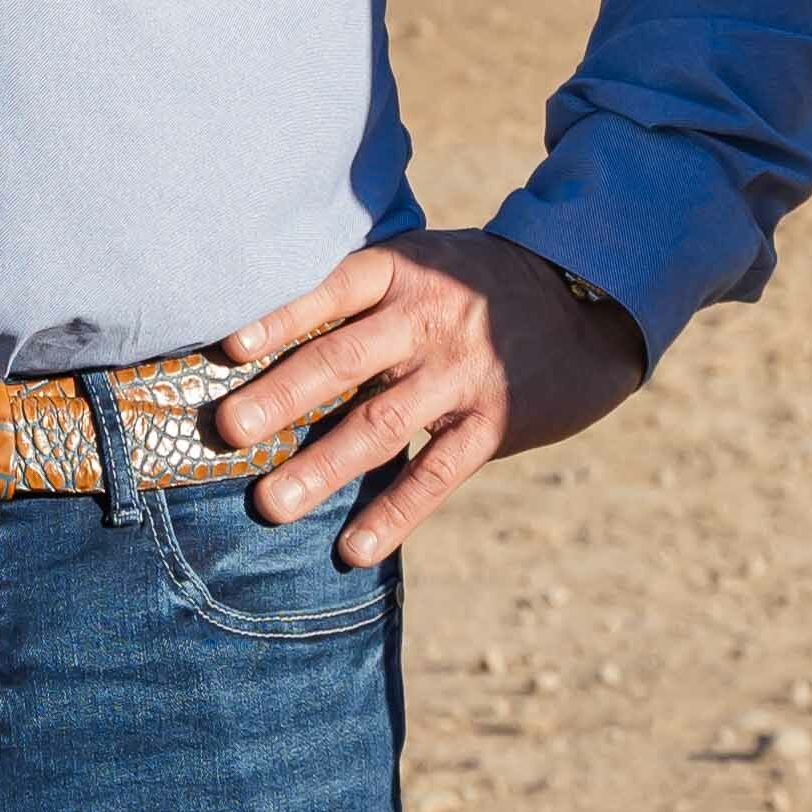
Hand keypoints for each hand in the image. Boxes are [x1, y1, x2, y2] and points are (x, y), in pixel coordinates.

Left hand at [206, 230, 646, 556]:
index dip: (279, 318)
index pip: (331, 291)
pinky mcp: (493, 422)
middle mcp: (426, 319)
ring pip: (382, 424)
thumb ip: (358, 295)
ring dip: (323, 467)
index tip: (228, 348)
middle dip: (281, 397)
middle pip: (343, 360)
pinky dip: (395, 513)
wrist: (586, 303)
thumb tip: (257, 342)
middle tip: (226, 431)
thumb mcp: (422, 263)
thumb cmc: (474, 286)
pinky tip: (355, 549)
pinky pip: (436, 473)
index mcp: (400, 272)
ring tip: (271, 504)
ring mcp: (461, 373)